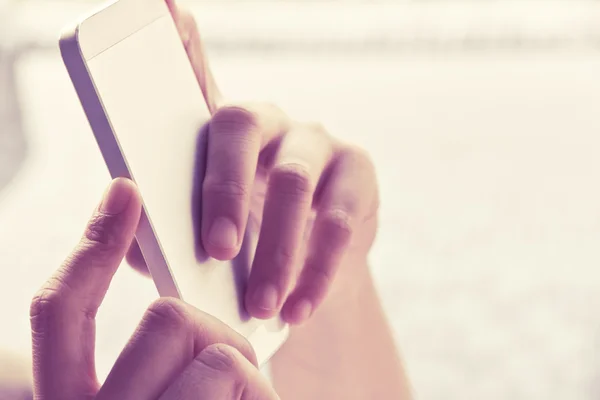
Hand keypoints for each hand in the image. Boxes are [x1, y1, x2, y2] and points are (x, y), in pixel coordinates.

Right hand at [30, 179, 278, 399]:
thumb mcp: (172, 390)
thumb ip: (162, 348)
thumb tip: (179, 290)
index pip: (59, 312)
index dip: (92, 250)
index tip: (126, 190)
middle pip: (166, 317)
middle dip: (212, 337)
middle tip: (225, 378)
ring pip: (210, 346)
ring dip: (239, 373)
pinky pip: (233, 374)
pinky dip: (257, 395)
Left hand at [127, 0, 379, 324]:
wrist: (307, 282)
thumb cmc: (243, 255)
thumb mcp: (199, 244)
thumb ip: (161, 230)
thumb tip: (129, 218)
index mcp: (216, 134)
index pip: (193, 77)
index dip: (181, 42)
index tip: (160, 6)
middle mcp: (268, 121)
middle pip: (239, 127)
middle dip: (225, 190)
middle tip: (217, 251)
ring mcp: (317, 141)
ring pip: (293, 181)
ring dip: (276, 249)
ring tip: (260, 305)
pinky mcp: (358, 172)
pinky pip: (336, 220)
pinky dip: (315, 268)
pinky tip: (299, 306)